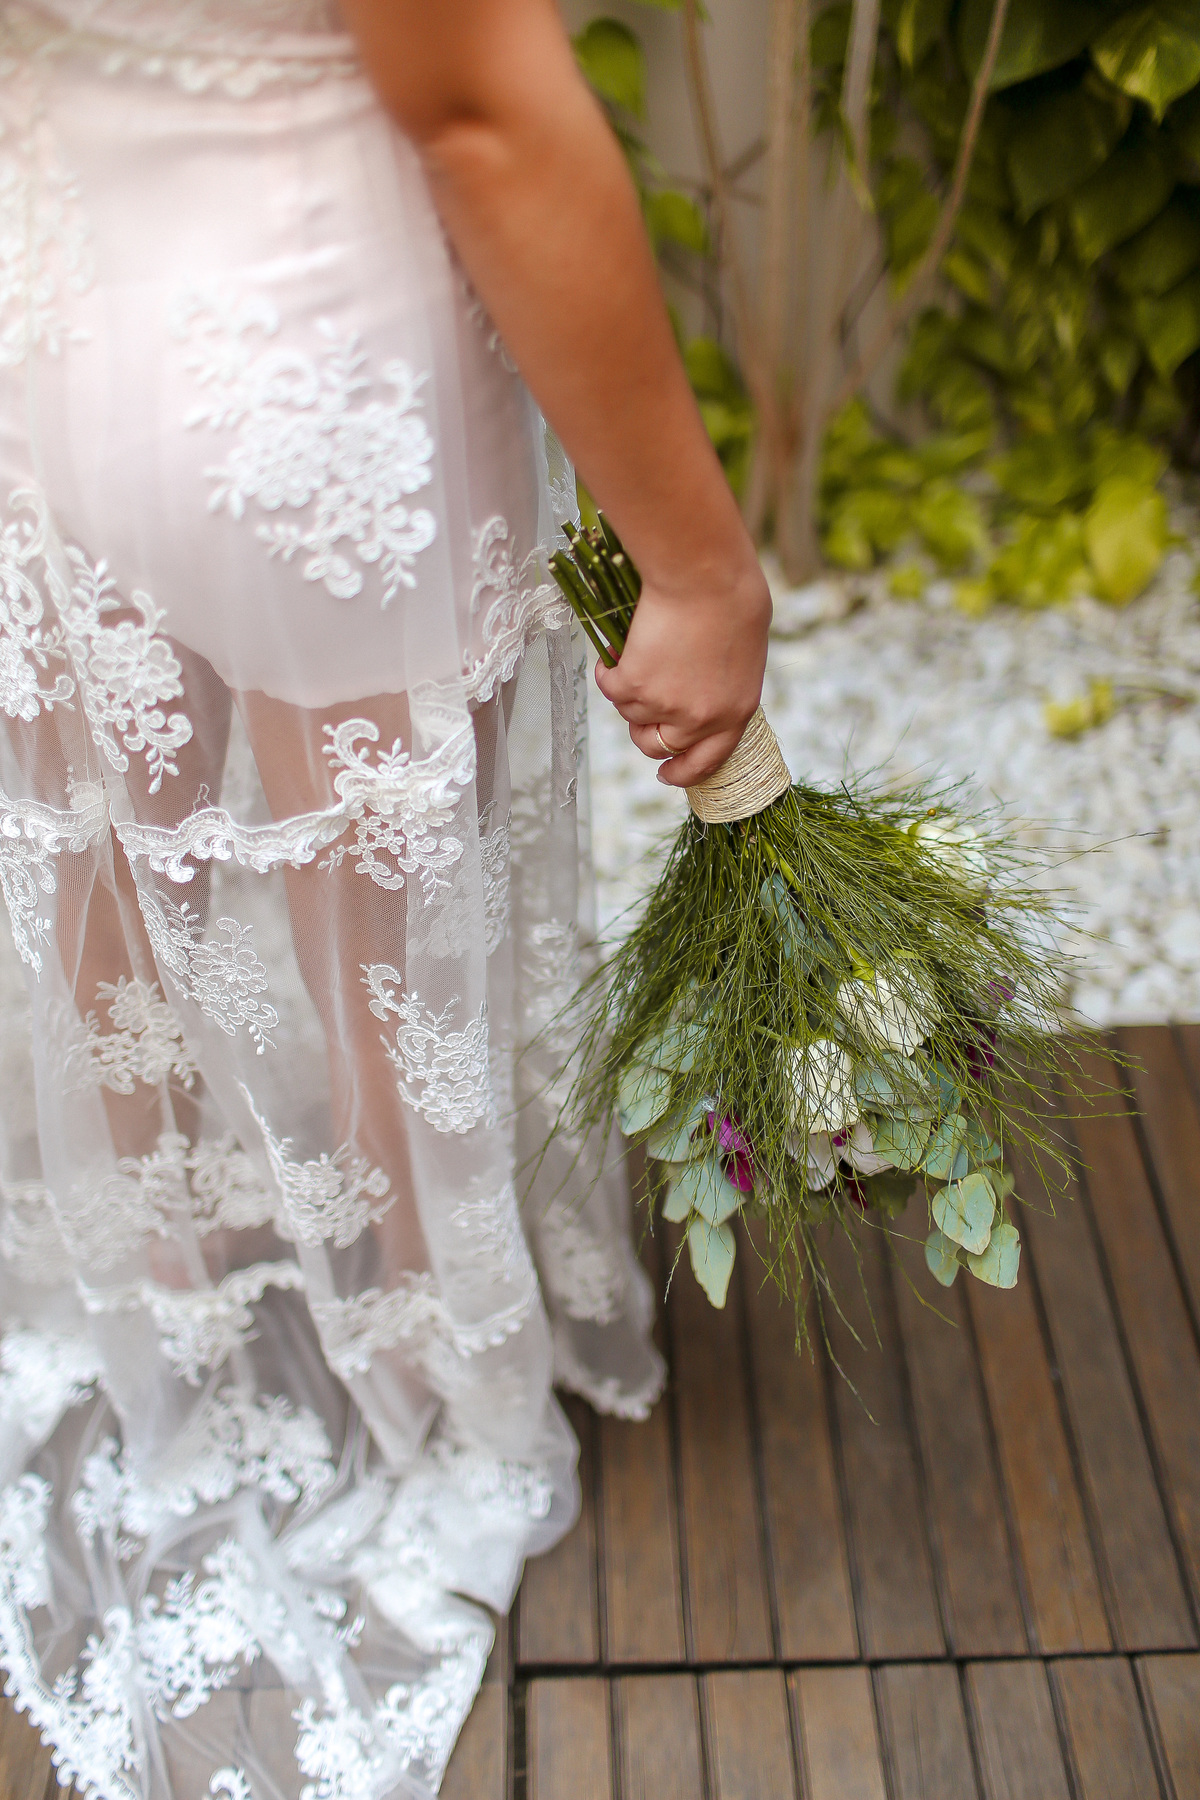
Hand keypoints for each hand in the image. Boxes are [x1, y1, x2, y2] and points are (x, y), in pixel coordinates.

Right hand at [594, 555, 770, 787]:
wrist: (705, 575)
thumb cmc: (731, 599)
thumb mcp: (743, 656)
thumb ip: (723, 688)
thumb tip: (695, 701)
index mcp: (736, 713)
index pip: (707, 761)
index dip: (683, 772)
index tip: (666, 774)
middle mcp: (701, 718)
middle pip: (658, 746)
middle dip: (644, 731)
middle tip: (639, 703)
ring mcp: (665, 705)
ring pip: (630, 714)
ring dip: (628, 690)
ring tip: (638, 654)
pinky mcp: (635, 685)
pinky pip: (610, 688)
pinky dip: (609, 670)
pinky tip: (617, 650)